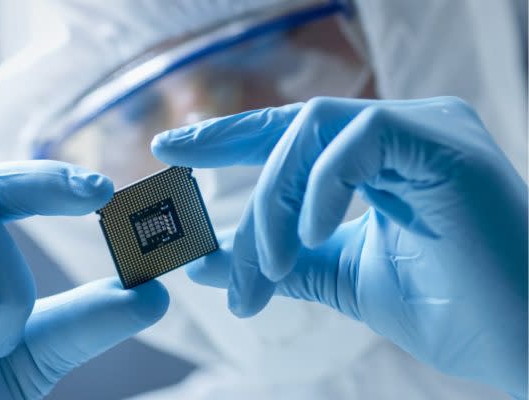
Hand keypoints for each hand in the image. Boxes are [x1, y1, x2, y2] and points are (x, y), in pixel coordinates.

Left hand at [151, 97, 526, 397]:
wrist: (525, 344)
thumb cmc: (449, 310)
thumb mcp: (341, 279)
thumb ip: (279, 262)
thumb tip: (205, 261)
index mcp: (382, 157)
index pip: (291, 133)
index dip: (228, 137)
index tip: (171, 150)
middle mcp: (403, 131)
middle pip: (292, 129)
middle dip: (236, 173)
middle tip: (197, 236)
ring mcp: (427, 129)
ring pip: (314, 130)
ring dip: (274, 201)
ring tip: (266, 266)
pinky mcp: (445, 144)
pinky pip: (358, 139)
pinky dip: (321, 186)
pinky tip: (309, 236)